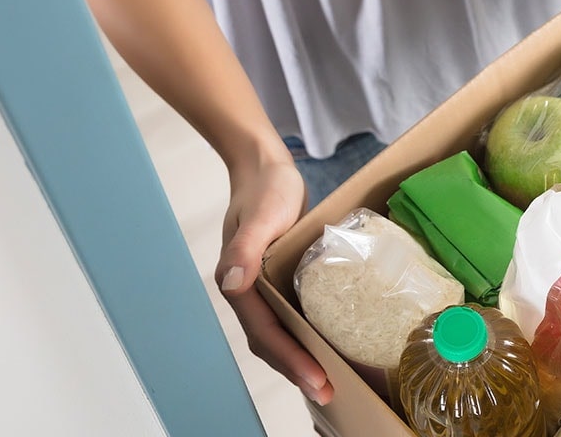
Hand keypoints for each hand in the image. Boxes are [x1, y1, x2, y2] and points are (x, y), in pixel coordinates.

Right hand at [215, 154, 332, 403]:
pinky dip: (302, 338)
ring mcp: (259, 289)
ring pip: (276, 335)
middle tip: (328, 393)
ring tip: (328, 381)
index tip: (318, 381)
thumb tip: (232, 285)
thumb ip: (245, 248)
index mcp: (238, 282)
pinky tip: (325, 347)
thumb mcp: (263, 214)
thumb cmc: (267, 188)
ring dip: (298, 360)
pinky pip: (287, 319)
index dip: (291, 360)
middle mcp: (246, 292)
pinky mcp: (274, 283)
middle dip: (297, 371)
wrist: (265, 168)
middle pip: (270, 342)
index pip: (266, 333)